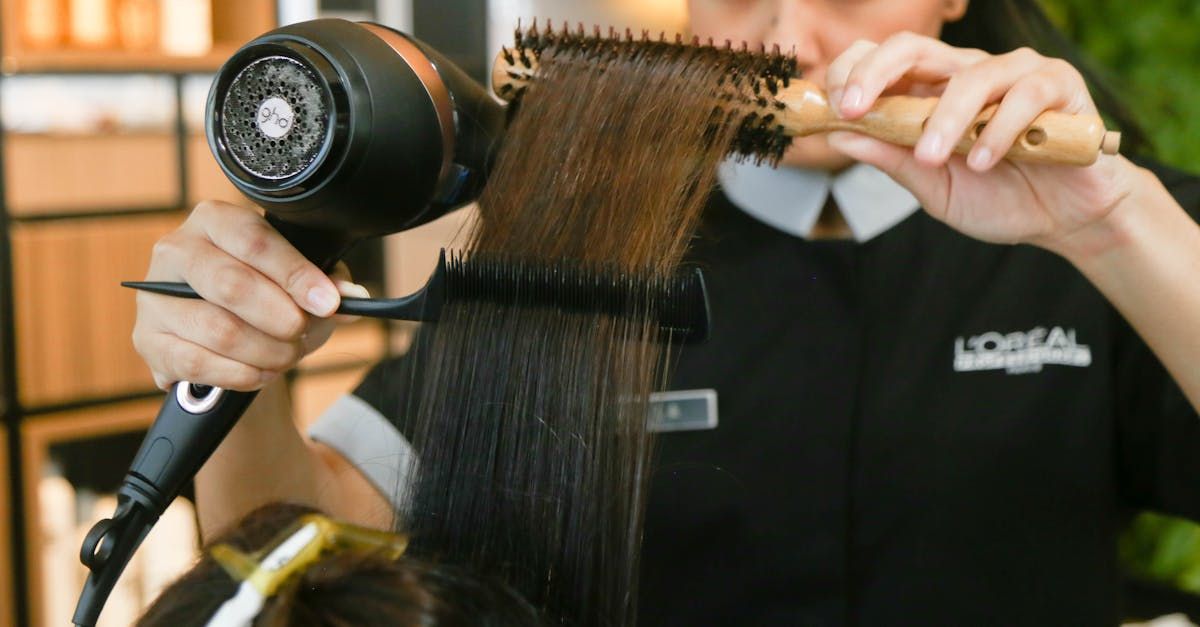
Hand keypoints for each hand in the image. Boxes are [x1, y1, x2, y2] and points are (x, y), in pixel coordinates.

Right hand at [133, 201, 368, 390]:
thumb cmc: (265, 296)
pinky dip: (240, 374)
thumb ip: (327, 284)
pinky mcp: (147, 339)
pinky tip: (261, 372)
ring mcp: (154, 296)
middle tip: (302, 332)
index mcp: (214, 220)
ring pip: (218, 329)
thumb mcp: (300, 282)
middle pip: (231, 284)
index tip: (327, 302)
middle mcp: (176, 250)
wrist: (223, 336)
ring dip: (265, 350)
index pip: (254, 240)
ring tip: (286, 355)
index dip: (295, 274)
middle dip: (280, 316)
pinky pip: (199, 363)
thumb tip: (352, 296)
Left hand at [822, 33, 1148, 256]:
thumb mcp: (931, 185)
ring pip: (969, 77)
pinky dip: (999, 130)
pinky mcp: (1058, 84)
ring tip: (931, 159)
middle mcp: (966, 72)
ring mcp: (1013, 73)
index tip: (834, 110)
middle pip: (912, 47)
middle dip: (875, 73)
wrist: (1066, 219)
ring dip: (943, 120)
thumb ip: (890, 158)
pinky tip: (984, 162)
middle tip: (854, 108)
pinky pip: (1024, 95)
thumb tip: (839, 135)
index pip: (882, 60)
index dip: (853, 74)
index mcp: (931, 92)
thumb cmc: (998, 197)